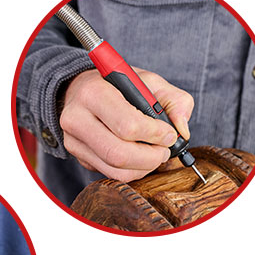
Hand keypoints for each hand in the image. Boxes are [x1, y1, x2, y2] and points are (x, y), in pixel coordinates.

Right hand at [60, 68, 194, 181]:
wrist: (80, 90)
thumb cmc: (118, 85)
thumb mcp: (149, 80)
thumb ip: (175, 100)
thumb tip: (182, 131)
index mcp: (94, 93)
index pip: (127, 126)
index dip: (155, 135)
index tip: (169, 134)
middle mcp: (76, 118)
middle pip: (118, 154)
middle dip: (150, 158)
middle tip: (164, 152)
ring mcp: (73, 140)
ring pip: (114, 169)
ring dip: (143, 168)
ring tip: (154, 156)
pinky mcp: (76, 155)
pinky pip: (109, 173)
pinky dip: (131, 171)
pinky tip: (139, 159)